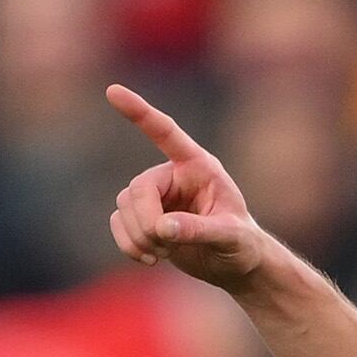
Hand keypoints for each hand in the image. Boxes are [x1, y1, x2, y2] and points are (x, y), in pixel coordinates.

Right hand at [105, 84, 275, 293]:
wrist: (236, 265)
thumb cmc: (242, 244)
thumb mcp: (230, 237)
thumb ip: (199, 229)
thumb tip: (161, 228)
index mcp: (198, 166)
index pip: (165, 133)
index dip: (140, 113)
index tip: (113, 91)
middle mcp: (173, 175)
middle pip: (138, 189)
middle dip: (145, 221)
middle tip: (163, 246)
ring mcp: (156, 196)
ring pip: (125, 206)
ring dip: (138, 236)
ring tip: (162, 254)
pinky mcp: (144, 218)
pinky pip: (118, 223)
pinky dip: (128, 244)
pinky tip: (149, 259)